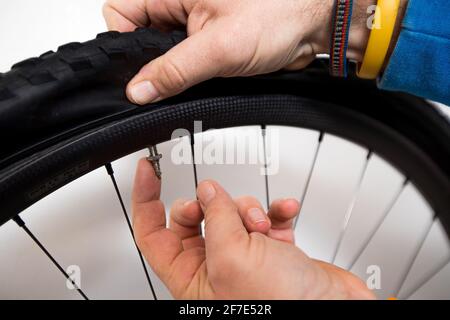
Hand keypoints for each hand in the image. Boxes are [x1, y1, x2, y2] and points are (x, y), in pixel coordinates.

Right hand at [103, 0, 376, 104]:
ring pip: (164, 51)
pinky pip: (186, 60)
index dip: (123, 43)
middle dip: (154, 62)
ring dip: (175, 70)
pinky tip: (206, 77)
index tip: (139, 70)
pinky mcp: (209, 38)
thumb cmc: (280, 14)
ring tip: (199, 74)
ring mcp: (195, 22)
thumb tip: (139, 89)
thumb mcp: (219, 48)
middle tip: (176, 75)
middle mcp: (181, 3)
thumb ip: (174, 71)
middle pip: (141, 35)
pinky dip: (191, 74)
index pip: (121, 13)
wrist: (315, 24)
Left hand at [132, 159, 374, 298]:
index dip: (145, 200)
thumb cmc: (281, 305)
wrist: (331, 311)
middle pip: (196, 216)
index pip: (152, 233)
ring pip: (232, 212)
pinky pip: (265, 216)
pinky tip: (284, 213)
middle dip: (213, 203)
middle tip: (222, 202)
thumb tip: (207, 191)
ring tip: (263, 224)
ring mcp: (243, 255)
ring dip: (249, 209)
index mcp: (191, 276)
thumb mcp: (234, 258)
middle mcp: (214, 265)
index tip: (147, 171)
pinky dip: (275, 210)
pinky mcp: (270, 248)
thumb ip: (216, 218)